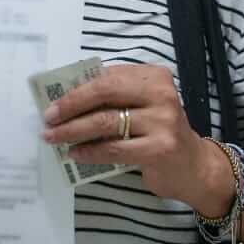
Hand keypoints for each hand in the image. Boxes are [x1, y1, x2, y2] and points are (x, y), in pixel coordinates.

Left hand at [41, 64, 232, 212]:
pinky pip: (114, 148)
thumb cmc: (159, 133)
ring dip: (73, 130)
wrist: (194, 167)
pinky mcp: (159, 148)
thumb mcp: (143, 106)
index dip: (76, 88)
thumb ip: (115, 98)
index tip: (53, 100)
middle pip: (105, 92)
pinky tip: (75, 153)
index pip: (108, 76)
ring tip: (54, 137)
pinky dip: (90, 151)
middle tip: (48, 118)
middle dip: (71, 104)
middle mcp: (161, 93)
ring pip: (105, 121)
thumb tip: (67, 99)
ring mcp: (163, 121)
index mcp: (155, 76)